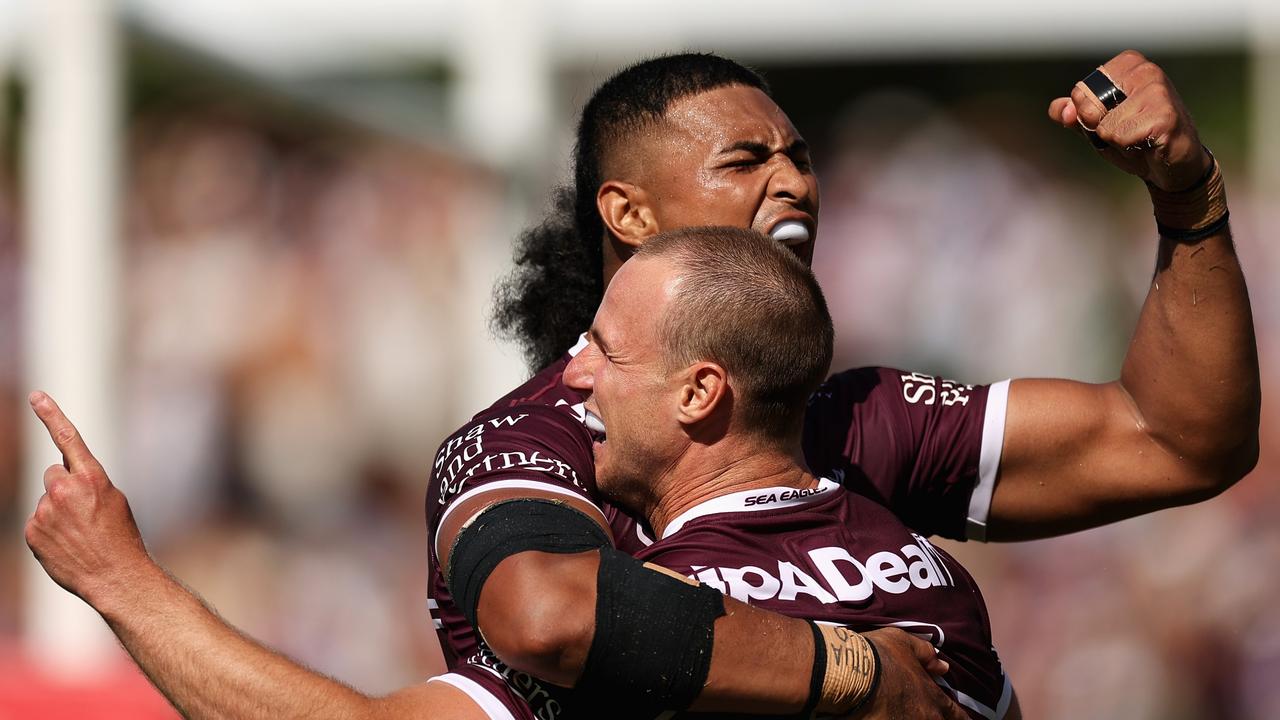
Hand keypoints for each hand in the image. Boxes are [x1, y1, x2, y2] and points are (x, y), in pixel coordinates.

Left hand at [24, 391, 149, 604]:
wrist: (115, 576)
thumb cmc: (121, 538)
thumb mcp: (114, 501)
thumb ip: (87, 483)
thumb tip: (59, 478)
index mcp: (92, 478)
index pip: (68, 438)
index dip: (51, 415)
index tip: (36, 396)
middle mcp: (64, 490)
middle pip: (52, 475)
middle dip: (62, 487)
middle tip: (82, 512)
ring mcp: (45, 511)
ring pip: (45, 500)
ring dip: (56, 512)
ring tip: (78, 534)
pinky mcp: (32, 531)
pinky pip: (36, 522)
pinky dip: (47, 531)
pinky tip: (66, 545)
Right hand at [841, 627, 966, 719]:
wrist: (851, 672)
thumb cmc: (880, 655)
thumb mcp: (904, 643)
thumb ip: (926, 654)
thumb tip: (942, 666)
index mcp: (933, 698)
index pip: (957, 715)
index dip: (960, 718)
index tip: (963, 719)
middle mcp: (924, 718)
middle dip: (939, 719)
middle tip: (934, 715)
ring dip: (915, 719)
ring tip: (906, 715)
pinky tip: (888, 717)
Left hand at [1048, 49, 1210, 191]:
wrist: (1173, 163)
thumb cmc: (1135, 138)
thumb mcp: (1098, 125)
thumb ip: (1074, 114)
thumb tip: (1060, 109)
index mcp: (1128, 64)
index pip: (1079, 93)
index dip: (1088, 115)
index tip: (1115, 117)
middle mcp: (1145, 70)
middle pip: (1088, 107)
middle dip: (1100, 129)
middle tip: (1127, 131)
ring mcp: (1158, 91)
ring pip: (1104, 126)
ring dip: (1117, 141)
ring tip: (1139, 138)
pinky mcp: (1165, 116)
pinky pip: (1121, 137)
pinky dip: (1128, 148)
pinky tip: (1149, 144)